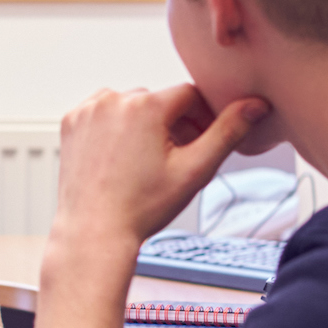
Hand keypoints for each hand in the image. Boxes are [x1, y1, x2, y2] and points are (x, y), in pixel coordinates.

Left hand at [50, 84, 269, 248]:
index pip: (190, 96)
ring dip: (143, 123)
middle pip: (159, 101)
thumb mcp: (195, 170)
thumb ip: (228, 132)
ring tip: (146, 161)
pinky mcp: (72, 121)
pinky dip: (115, 127)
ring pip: (131, 105)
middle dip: (173, 124)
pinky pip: (104, 113)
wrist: (95, 232)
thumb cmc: (142, 208)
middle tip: (176, 159)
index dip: (202, 119)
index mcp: (145, 105)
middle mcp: (112, 99)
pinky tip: (121, 157)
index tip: (200, 144)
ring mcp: (88, 109)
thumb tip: (256, 105)